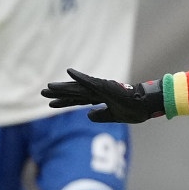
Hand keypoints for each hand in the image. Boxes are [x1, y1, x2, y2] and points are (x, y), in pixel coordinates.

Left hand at [42, 68, 167, 122]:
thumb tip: (87, 115)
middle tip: (42, 93)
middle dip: (58, 94)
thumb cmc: (134, 110)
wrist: (146, 106)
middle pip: (74, 92)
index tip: (50, 105)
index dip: (64, 102)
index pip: (78, 100)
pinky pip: (90, 81)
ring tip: (48, 88)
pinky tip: (69, 72)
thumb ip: (101, 116)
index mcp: (100, 98)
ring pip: (78, 87)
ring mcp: (101, 87)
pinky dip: (79, 77)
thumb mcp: (114, 117)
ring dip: (63, 87)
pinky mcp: (105, 86)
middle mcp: (98, 91)